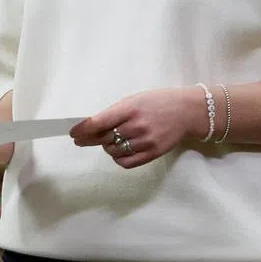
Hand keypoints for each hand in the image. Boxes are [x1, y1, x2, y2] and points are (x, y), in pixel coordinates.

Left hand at [69, 88, 204, 168]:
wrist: (187, 111)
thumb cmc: (159, 101)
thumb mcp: (136, 99)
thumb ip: (115, 112)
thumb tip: (93, 125)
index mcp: (131, 108)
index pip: (99, 122)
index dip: (82, 129)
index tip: (73, 133)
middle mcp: (137, 125)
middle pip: (103, 138)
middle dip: (90, 139)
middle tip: (83, 139)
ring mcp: (145, 141)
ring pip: (113, 151)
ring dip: (107, 147)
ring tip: (111, 140)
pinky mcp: (152, 153)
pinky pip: (126, 162)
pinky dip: (118, 158)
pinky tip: (119, 150)